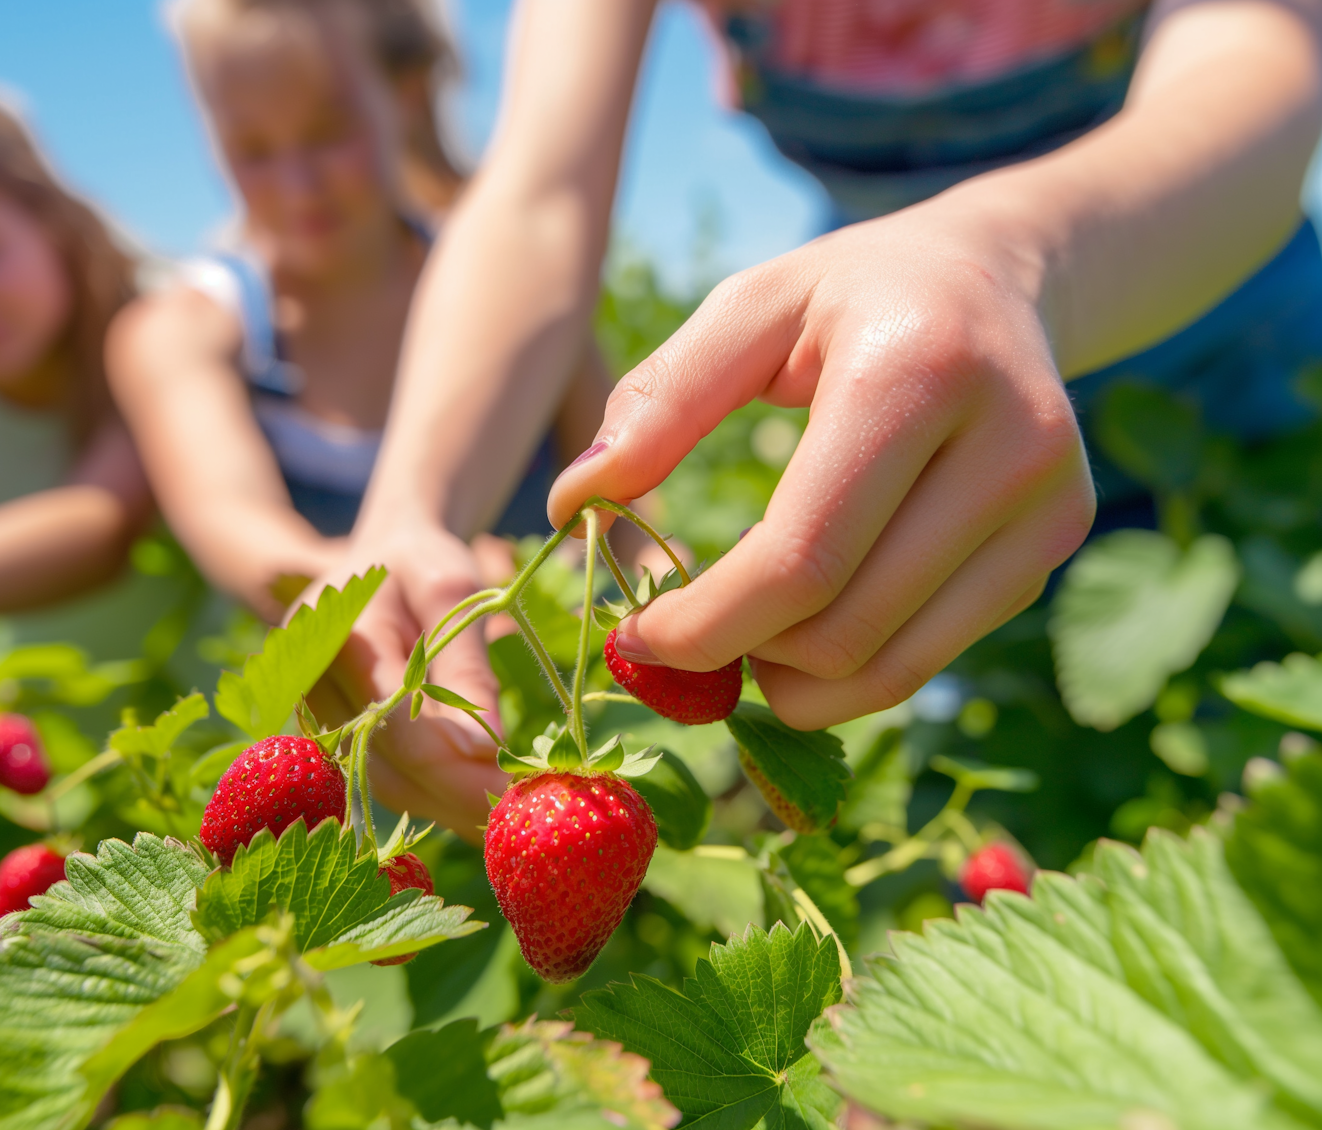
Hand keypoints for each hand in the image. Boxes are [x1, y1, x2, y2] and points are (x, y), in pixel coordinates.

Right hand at [296, 521, 506, 840]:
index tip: (509, 790)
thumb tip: (485, 751)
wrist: (384, 556)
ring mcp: (311, 712)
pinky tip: (473, 803)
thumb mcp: (455, 593)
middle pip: (384, 762)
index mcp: (336, 634)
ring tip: (504, 815)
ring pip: (380, 781)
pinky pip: (381, 774)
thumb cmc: (423, 564)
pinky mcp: (329, 733)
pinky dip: (429, 794)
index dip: (452, 766)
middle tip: (517, 816)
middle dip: (454, 796)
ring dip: (444, 805)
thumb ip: (466, 669)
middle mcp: (308, 680)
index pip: (394, 721)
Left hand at [549, 196, 1095, 729]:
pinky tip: (803, 626)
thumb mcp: (749, 309)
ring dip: (790, 679)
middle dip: (737, 654)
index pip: (802, 556)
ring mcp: (1048, 506)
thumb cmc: (850, 294)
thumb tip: (572, 503)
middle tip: (674, 637)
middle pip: (845, 625)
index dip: (706, 623)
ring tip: (739, 633)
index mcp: (919, 372)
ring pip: (890, 664)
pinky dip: (848, 671)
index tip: (634, 638)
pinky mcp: (1053, 547)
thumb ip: (659, 400)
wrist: (996, 280)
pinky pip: (931, 657)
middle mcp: (1010, 446)